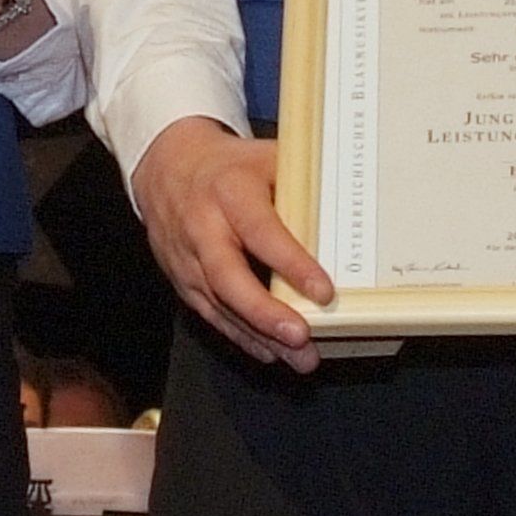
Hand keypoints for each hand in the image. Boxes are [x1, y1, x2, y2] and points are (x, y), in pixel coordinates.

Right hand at [129, 119, 332, 372]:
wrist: (167, 168)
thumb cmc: (226, 167)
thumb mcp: (264, 159)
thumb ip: (299, 186)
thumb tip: (348, 211)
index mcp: (229, 192)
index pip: (261, 232)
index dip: (291, 263)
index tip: (323, 290)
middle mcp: (203, 228)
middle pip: (229, 278)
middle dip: (265, 312)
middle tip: (301, 336)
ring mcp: (189, 258)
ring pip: (221, 305)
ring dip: (260, 336)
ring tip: (298, 357)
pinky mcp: (183, 280)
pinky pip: (211, 314)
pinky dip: (242, 337)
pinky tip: (270, 352)